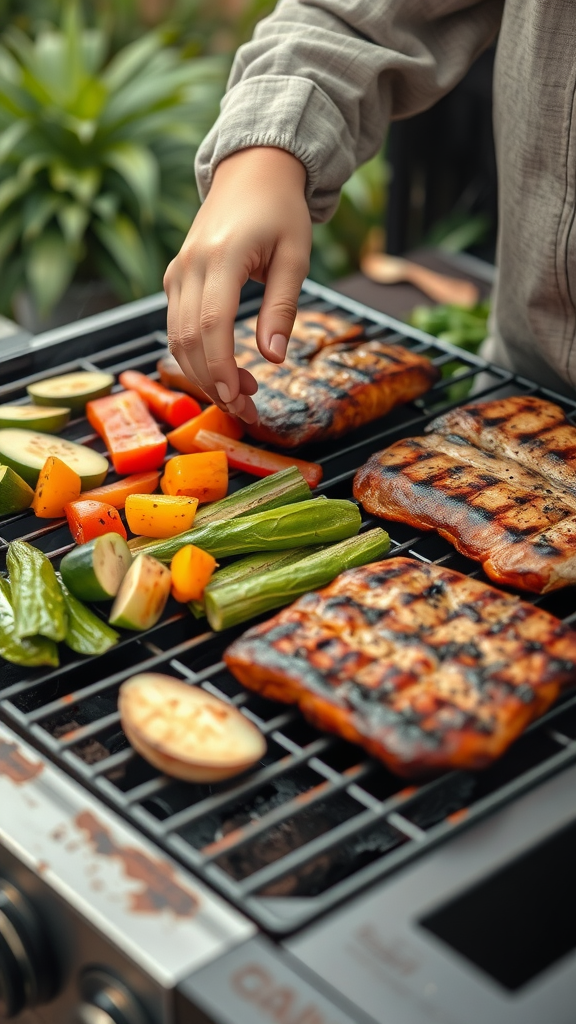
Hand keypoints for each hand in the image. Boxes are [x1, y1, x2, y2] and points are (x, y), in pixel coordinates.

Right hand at [163, 147, 310, 421]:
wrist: (252, 172)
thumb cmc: (280, 211)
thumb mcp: (296, 256)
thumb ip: (283, 307)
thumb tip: (274, 357)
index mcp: (221, 257)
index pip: (211, 324)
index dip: (220, 368)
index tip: (238, 398)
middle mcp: (189, 265)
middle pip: (188, 338)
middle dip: (213, 381)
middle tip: (246, 409)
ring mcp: (177, 271)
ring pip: (176, 337)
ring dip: (204, 373)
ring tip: (241, 394)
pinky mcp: (176, 278)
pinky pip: (177, 326)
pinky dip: (197, 355)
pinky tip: (225, 371)